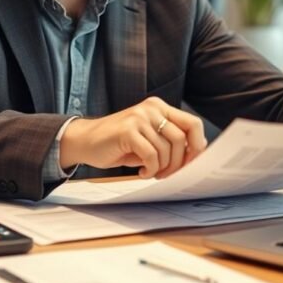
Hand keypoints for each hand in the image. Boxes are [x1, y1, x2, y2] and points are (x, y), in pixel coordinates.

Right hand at [59, 97, 207, 178]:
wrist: (85, 141)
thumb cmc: (119, 144)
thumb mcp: (148, 139)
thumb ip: (168, 142)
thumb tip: (194, 156)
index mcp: (160, 107)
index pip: (193, 124)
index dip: (197, 146)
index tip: (192, 164)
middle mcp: (152, 108)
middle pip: (182, 139)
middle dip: (179, 163)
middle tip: (168, 174)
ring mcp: (139, 118)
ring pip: (166, 150)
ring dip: (162, 168)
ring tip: (151, 172)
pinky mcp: (128, 131)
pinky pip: (151, 155)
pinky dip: (150, 169)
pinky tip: (141, 171)